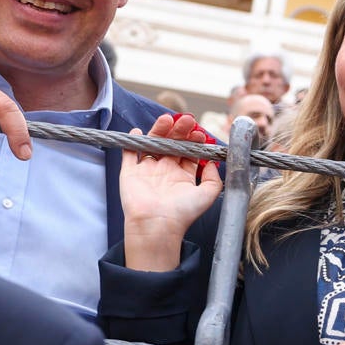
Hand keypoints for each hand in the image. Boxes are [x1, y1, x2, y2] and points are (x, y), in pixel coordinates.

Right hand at [120, 113, 220, 270]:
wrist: (158, 225)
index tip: (199, 133)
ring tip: (167, 119)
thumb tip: (213, 162)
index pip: (188, 153)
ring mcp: (147, 171)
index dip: (194, 141)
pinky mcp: (130, 173)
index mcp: (183, 177)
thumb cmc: (183, 213)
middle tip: (187, 120)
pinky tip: (137, 131)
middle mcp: (165, 172)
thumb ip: (214, 177)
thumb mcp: (208, 194)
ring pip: (152, 144)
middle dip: (179, 131)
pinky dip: (132, 141)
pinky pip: (130, 153)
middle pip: (172, 144)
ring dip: (159, 130)